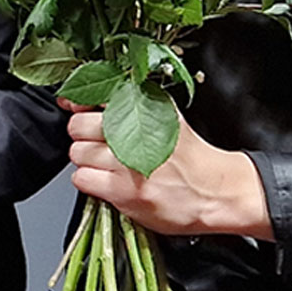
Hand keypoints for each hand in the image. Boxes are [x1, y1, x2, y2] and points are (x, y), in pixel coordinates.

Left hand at [66, 108, 273, 239]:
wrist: (217, 192)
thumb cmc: (192, 160)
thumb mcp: (168, 119)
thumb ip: (134, 105)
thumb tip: (88, 101)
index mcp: (147, 109)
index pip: (95, 97)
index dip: (79, 104)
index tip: (75, 107)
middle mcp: (137, 132)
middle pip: (78, 126)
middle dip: (82, 135)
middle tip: (96, 144)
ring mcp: (128, 162)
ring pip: (78, 152)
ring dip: (86, 160)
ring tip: (104, 165)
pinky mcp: (124, 190)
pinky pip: (82, 178)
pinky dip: (88, 180)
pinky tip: (105, 181)